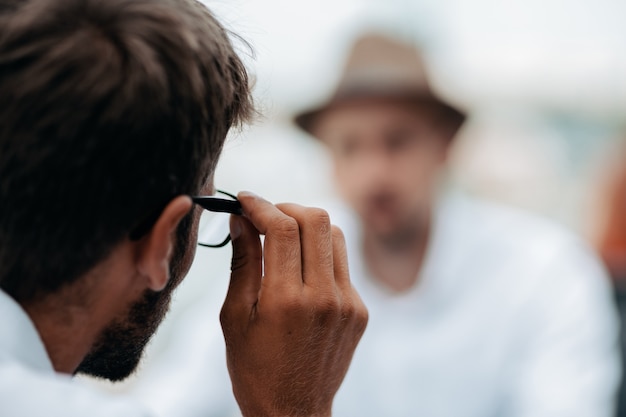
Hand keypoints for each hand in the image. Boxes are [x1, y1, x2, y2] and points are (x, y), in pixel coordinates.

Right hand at [220, 192, 367, 416]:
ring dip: (308, 226)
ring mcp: (348, 304)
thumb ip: (242, 263)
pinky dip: (321, 254)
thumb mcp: (234, 317)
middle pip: (316, 220)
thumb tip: (240, 220)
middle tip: (266, 215)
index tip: (244, 199)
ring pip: (335, 235)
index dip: (261, 205)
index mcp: (286, 301)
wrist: (293, 412)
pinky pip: (343, 264)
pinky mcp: (360, 311)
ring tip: (284, 238)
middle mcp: (324, 298)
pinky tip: (302, 270)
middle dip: (287, 207)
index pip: (282, 228)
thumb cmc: (253, 368)